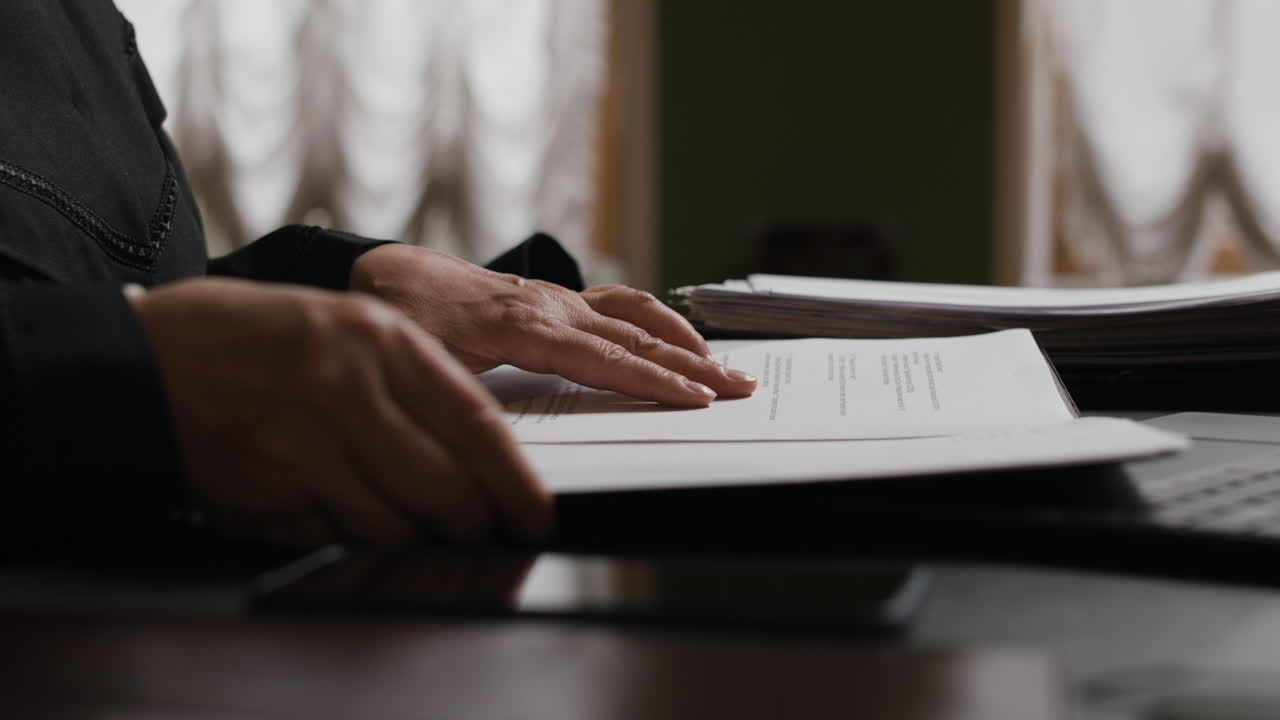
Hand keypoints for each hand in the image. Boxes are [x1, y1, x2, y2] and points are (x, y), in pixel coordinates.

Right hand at [129, 278, 549, 547]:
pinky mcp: (264, 495)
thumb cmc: (251, 336)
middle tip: (486, 528)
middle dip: (476, 522)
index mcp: (377, 339)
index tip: (536, 511)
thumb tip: (482, 445)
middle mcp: (344, 392)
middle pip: (446, 490)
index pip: (475, 425)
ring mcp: (302, 448)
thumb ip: (413, 375)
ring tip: (412, 519)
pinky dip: (356, 539)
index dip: (515, 481)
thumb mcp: (344, 323)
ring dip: (417, 535)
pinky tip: (345, 512)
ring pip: (397, 526)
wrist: (142, 358)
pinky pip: (339, 539)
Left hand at [350, 244, 756, 407]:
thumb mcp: (425, 368)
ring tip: (724, 366)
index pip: (606, 359)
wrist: (385, 274)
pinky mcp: (556, 298)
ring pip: (636, 314)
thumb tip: (503, 445)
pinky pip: (619, 303)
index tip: (697, 398)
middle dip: (692, 364)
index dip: (654, 380)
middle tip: (740, 387)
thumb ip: (468, 400)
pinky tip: (678, 336)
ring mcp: (557, 298)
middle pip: (636, 337)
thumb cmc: (402, 323)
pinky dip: (657, 320)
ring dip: (685, 339)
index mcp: (524, 326)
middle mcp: (551, 306)